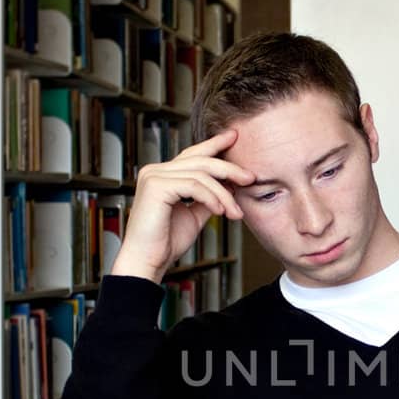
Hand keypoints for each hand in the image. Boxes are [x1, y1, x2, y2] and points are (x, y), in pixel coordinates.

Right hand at [110, 125, 254, 283]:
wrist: (148, 261)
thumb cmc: (167, 242)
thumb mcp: (194, 215)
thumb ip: (208, 198)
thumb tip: (230, 187)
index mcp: (162, 175)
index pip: (192, 154)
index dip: (214, 144)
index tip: (234, 137)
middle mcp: (155, 171)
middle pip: (200, 160)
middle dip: (229, 168)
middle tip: (250, 178)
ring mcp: (153, 176)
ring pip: (200, 174)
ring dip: (224, 193)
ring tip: (236, 213)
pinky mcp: (155, 187)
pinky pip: (193, 186)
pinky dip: (212, 198)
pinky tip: (221, 211)